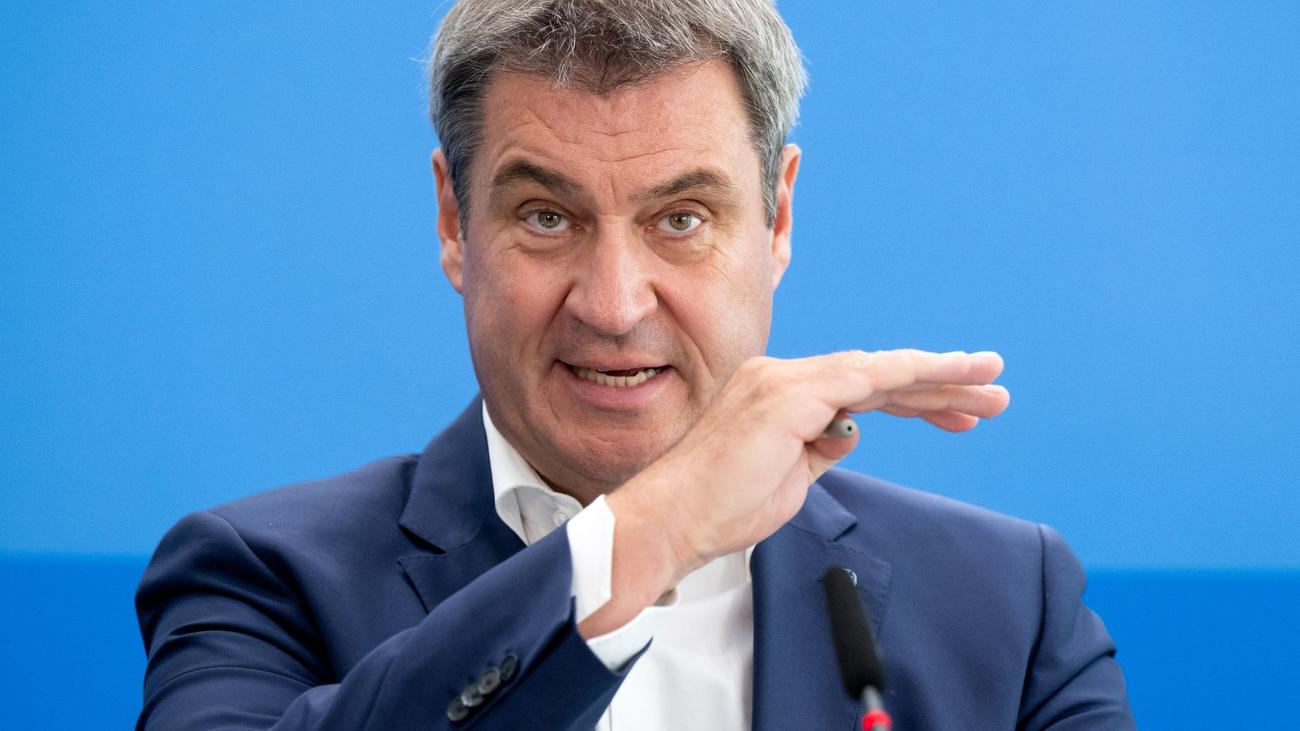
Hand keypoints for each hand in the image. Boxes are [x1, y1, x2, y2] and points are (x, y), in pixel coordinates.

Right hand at [580, 350, 1008, 637]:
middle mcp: (779, 377)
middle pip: (876, 376)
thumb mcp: (785, 480)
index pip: (859, 390)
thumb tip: (849, 434)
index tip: (959, 411)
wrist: (671, 520)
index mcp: (776, 394)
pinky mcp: (788, 396)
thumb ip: (818, 450)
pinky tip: (949, 378)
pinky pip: (863, 378)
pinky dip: (910, 376)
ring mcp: (783, 382)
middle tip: (993, 392)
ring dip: (939, 380)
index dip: (914, 398)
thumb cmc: (718, 509)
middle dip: (939, 386)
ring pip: (878, 371)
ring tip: (990, 386)